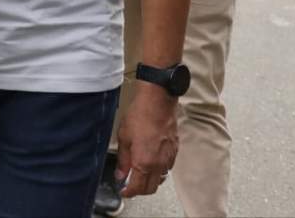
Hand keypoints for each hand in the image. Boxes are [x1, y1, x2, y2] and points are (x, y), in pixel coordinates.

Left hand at [115, 82, 179, 197]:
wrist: (158, 102)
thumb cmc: (140, 116)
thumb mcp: (124, 137)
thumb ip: (123, 159)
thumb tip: (120, 173)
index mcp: (144, 162)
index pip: (138, 188)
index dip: (129, 192)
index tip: (123, 191)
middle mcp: (159, 164)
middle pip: (151, 188)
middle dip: (139, 190)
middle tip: (129, 185)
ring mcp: (168, 158)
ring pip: (160, 179)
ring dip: (150, 181)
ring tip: (139, 173)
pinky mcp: (174, 151)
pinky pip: (166, 168)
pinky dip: (158, 170)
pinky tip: (150, 162)